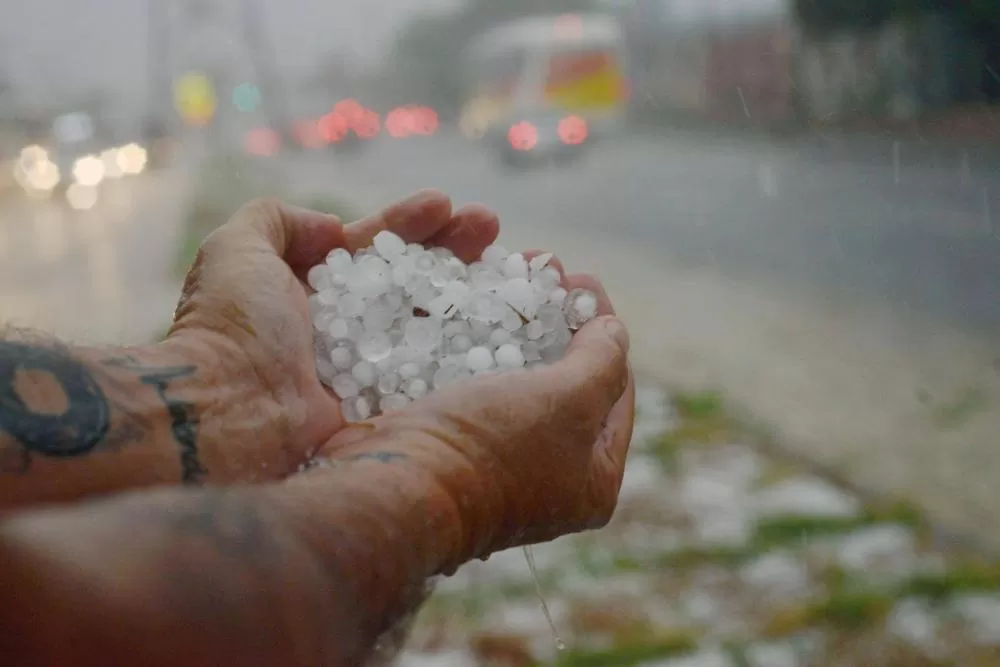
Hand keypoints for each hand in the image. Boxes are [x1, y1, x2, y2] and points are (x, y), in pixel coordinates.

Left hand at [168, 190, 498, 479]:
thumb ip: (274, 219)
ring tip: (508, 263)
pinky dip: (471, 345)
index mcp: (308, 293)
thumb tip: (331, 227)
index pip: (369, 249)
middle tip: (492, 227)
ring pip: (430, 321)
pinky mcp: (388, 406)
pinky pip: (436, 369)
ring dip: (471, 291)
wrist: (232, 415)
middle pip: (409, 281)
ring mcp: (368, 370)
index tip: (445, 204)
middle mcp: (341, 330)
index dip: (408, 225)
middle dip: (452, 249)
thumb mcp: (236, 250)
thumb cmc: (233, 329)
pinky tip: (503, 322)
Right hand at [315, 270, 633, 561]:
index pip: (616, 392)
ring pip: (516, 378)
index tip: (580, 282)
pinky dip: (477, 344)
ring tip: (506, 274)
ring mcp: (497, 465)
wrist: (395, 487)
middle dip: (555, 320)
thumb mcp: (568, 399)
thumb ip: (603, 361)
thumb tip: (613, 331)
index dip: (603, 330)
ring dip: (514, 325)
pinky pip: (475, 385)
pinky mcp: (451, 447)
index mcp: (592, 483)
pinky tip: (470, 305)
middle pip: (565, 383)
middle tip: (543, 271)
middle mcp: (548, 480)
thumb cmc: (493, 447)